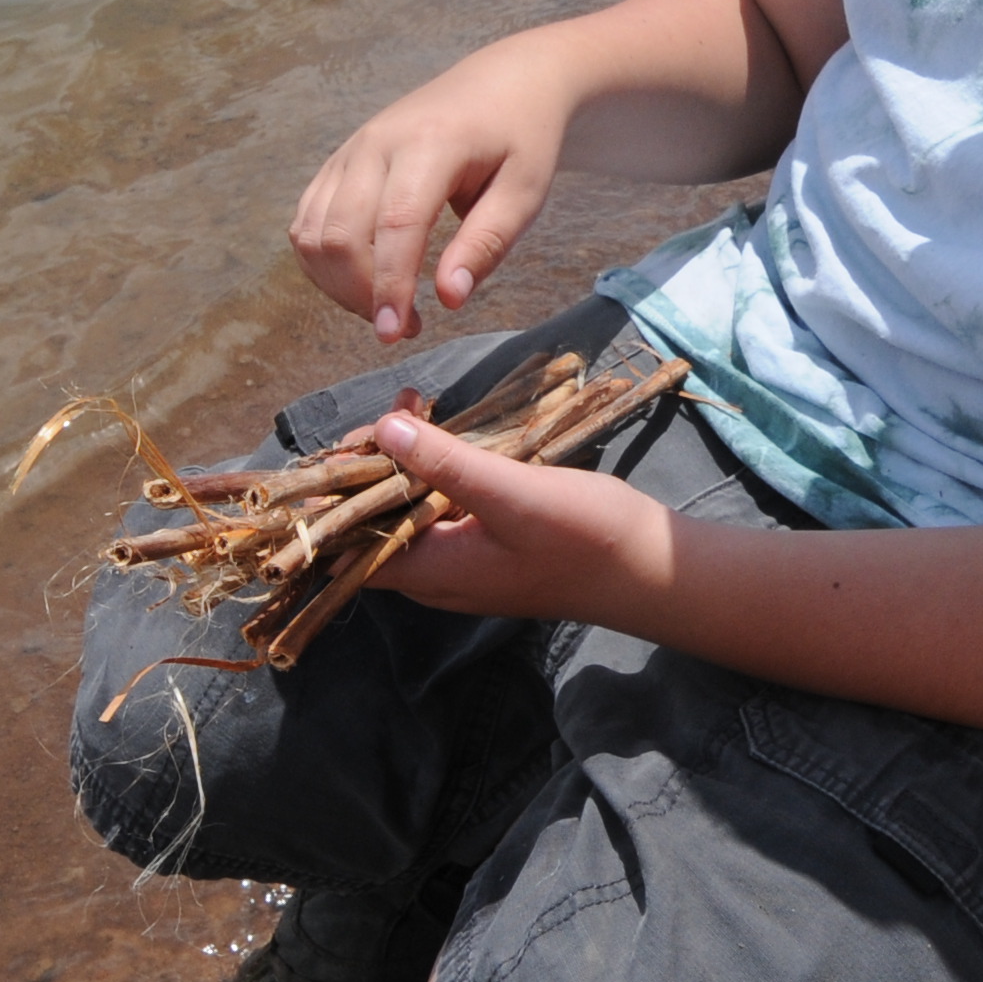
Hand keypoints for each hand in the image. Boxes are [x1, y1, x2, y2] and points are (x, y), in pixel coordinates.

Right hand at [286, 52, 572, 340]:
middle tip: (406, 326)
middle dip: (361, 294)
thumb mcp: (525, 191)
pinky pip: (307, 221)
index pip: (395, 225)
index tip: (396, 334)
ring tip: (386, 305)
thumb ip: (487, 243)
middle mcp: (376, 142)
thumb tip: (449, 299)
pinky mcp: (338, 161)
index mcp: (430, 143)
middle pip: (339, 232)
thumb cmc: (520, 139)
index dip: (389, 285)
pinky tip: (361, 281)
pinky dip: (323, 263)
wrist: (503, 81)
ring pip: (311, 231)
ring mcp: (350, 149)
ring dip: (337, 284)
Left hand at [363, 414, 675, 625]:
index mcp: (432, 573)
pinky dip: (437, 471)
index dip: (331, 501)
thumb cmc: (585, 539)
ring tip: (414, 405)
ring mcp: (465, 563)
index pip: (348, 549)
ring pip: (410, 512)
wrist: (651, 570)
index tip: (345, 444)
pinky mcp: (489, 547)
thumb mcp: (513, 494)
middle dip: (370, 466)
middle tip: (391, 410)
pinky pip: (443, 510)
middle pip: (375, 524)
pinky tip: (447, 433)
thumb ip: (446, 464)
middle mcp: (438, 576)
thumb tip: (384, 428)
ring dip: (405, 462)